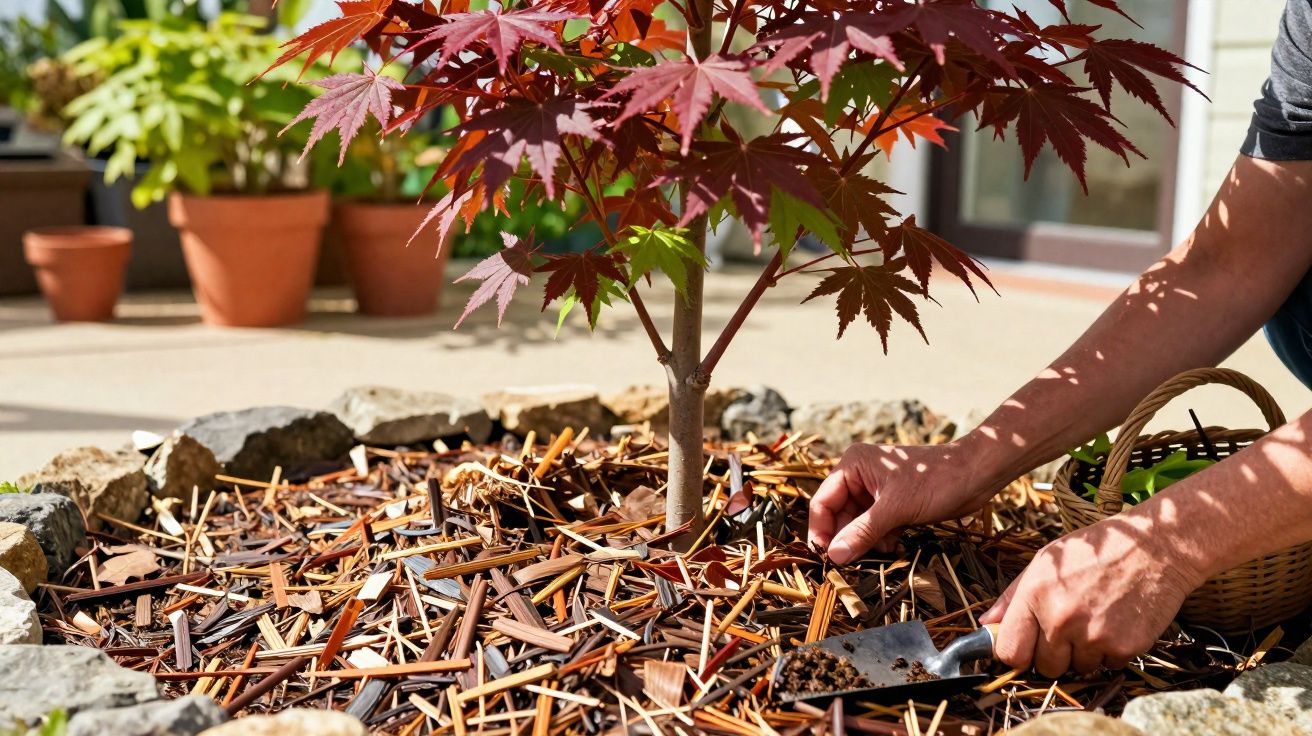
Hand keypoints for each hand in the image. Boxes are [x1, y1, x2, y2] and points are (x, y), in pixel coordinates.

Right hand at [808, 439, 998, 563]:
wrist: (977, 475)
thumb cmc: (936, 480)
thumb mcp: (896, 508)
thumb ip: (862, 532)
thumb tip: (834, 556)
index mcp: (853, 465)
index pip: (823, 502)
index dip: (821, 531)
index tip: (825, 559)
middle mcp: (860, 476)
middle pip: (839, 516)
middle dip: (848, 539)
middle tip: (853, 564)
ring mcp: (876, 491)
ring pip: (857, 525)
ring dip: (867, 542)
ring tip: (885, 549)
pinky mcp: (892, 504)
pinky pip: (875, 528)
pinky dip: (882, 540)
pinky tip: (896, 545)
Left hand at [979, 514, 1201, 676]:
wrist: (1154, 548)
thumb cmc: (1095, 552)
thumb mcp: (1044, 562)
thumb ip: (1011, 597)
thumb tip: (986, 625)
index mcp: (1035, 596)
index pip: (1010, 652)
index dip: (1016, 653)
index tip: (1025, 647)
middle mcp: (1061, 620)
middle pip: (1043, 667)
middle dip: (1051, 654)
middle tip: (1066, 628)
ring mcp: (1093, 637)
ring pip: (1076, 668)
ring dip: (1082, 653)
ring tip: (1094, 619)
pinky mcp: (1124, 648)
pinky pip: (1106, 666)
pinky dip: (1110, 652)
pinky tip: (1115, 623)